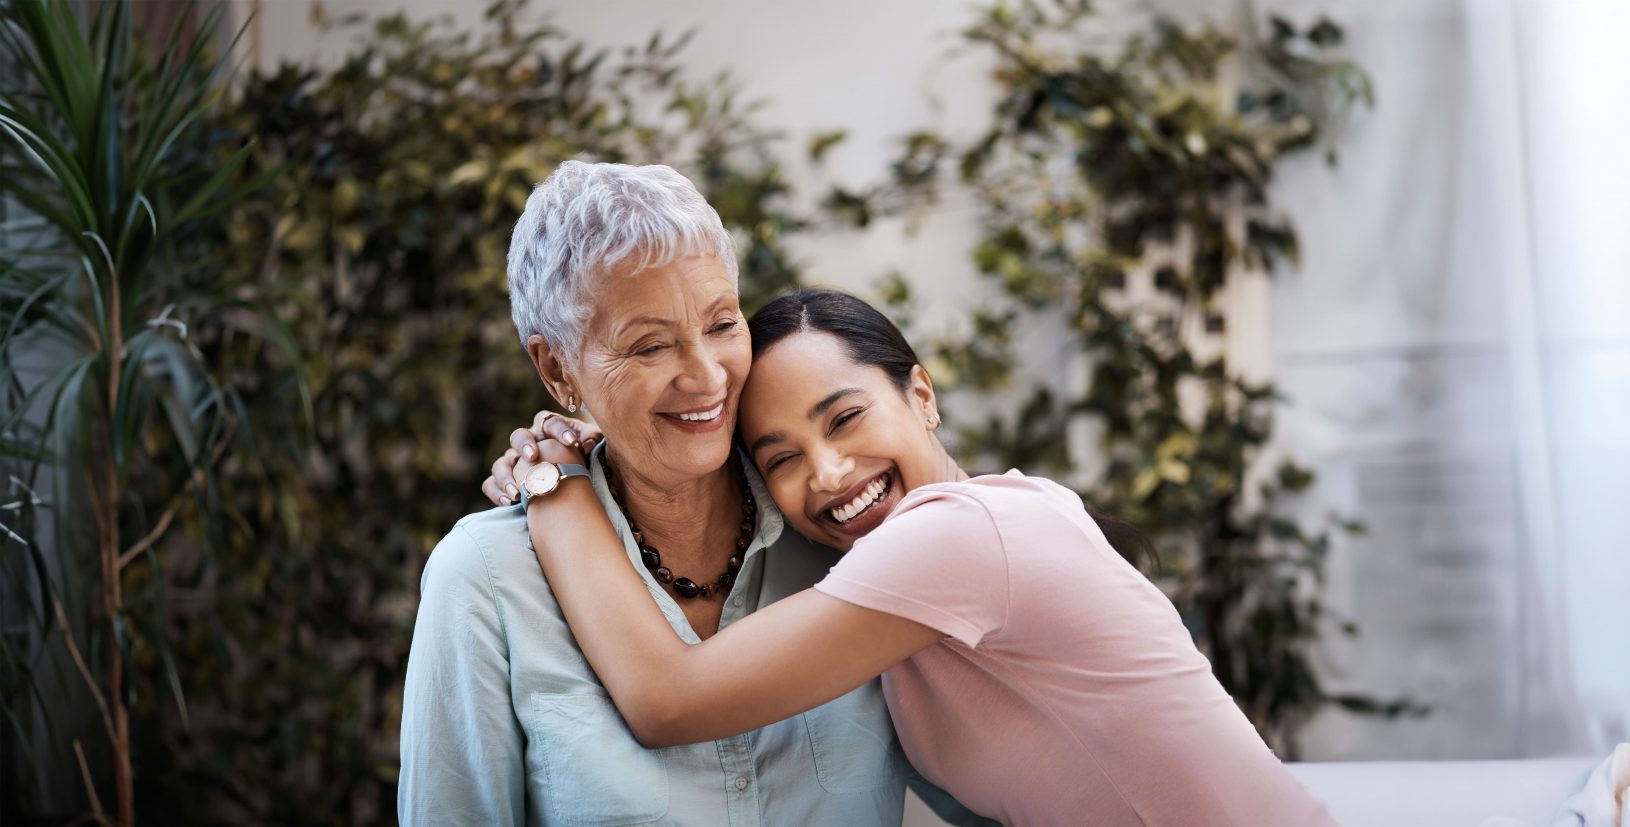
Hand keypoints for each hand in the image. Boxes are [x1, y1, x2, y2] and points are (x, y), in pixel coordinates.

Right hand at [481, 410, 602, 505]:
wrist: (571, 483)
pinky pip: (491, 484)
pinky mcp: (504, 481)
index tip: (572, 442)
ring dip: (507, 475)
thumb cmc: (581, 458)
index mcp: (547, 430)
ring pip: (501, 463)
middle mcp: (527, 443)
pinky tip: (510, 501)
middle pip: (518, 436)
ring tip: (518, 491)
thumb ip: (590, 439)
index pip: (549, 422)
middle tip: (532, 456)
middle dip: (524, 445)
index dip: (560, 430)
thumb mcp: (589, 446)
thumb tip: (587, 443)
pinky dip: (497, 492)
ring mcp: (513, 462)